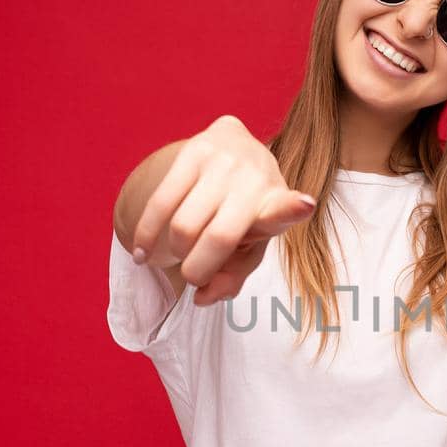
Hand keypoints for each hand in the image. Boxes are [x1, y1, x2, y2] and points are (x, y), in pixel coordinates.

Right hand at [129, 115, 316, 305]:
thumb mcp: (247, 246)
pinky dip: (146, 235)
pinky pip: (160, 203)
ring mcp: (225, 162)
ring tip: (177, 254)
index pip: (284, 210)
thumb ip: (231, 278)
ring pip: (183, 227)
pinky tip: (141, 252)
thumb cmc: (243, 212)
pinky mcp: (194, 150)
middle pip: (219, 239)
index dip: (293, 209)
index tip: (304, 204)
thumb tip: (203, 297)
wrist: (234, 150)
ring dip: (174, 253)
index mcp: (276, 204)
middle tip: (193, 277)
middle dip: (197, 271)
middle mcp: (255, 179)